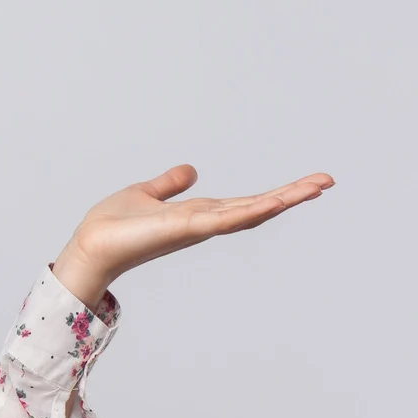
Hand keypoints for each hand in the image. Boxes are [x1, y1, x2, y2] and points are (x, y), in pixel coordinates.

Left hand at [51, 164, 334, 309]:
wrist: (90, 246)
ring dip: (285, 199)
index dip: (277, 193)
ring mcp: (200, 227)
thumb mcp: (146, 194)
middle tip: (327, 181)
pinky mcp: (188, 228)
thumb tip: (191, 171)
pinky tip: (279, 200)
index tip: (307, 183)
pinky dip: (253, 209)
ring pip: (252, 211)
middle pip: (258, 207)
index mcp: (199, 213)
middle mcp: (205, 222)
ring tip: (318, 186)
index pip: (246, 202)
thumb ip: (169, 184)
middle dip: (293, 195)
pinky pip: (228, 218)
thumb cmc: (111, 226)